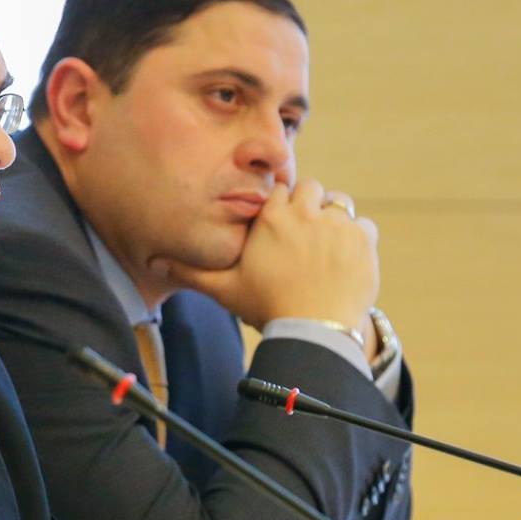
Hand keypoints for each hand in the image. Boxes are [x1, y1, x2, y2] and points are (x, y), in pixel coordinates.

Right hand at [156, 178, 378, 332]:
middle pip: (310, 188)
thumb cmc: (267, 308)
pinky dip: (358, 239)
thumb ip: (194, 272)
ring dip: (334, 218)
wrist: (314, 331)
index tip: (282, 223)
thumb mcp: (226, 290)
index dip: (281, 205)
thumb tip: (156, 262)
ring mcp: (337, 224)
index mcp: (272, 218)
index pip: (279, 190)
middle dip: (308, 205)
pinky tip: (347, 260)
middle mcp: (305, 213)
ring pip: (340, 203)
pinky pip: (364, 226)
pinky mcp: (362, 239)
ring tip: (328, 244)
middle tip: (306, 234)